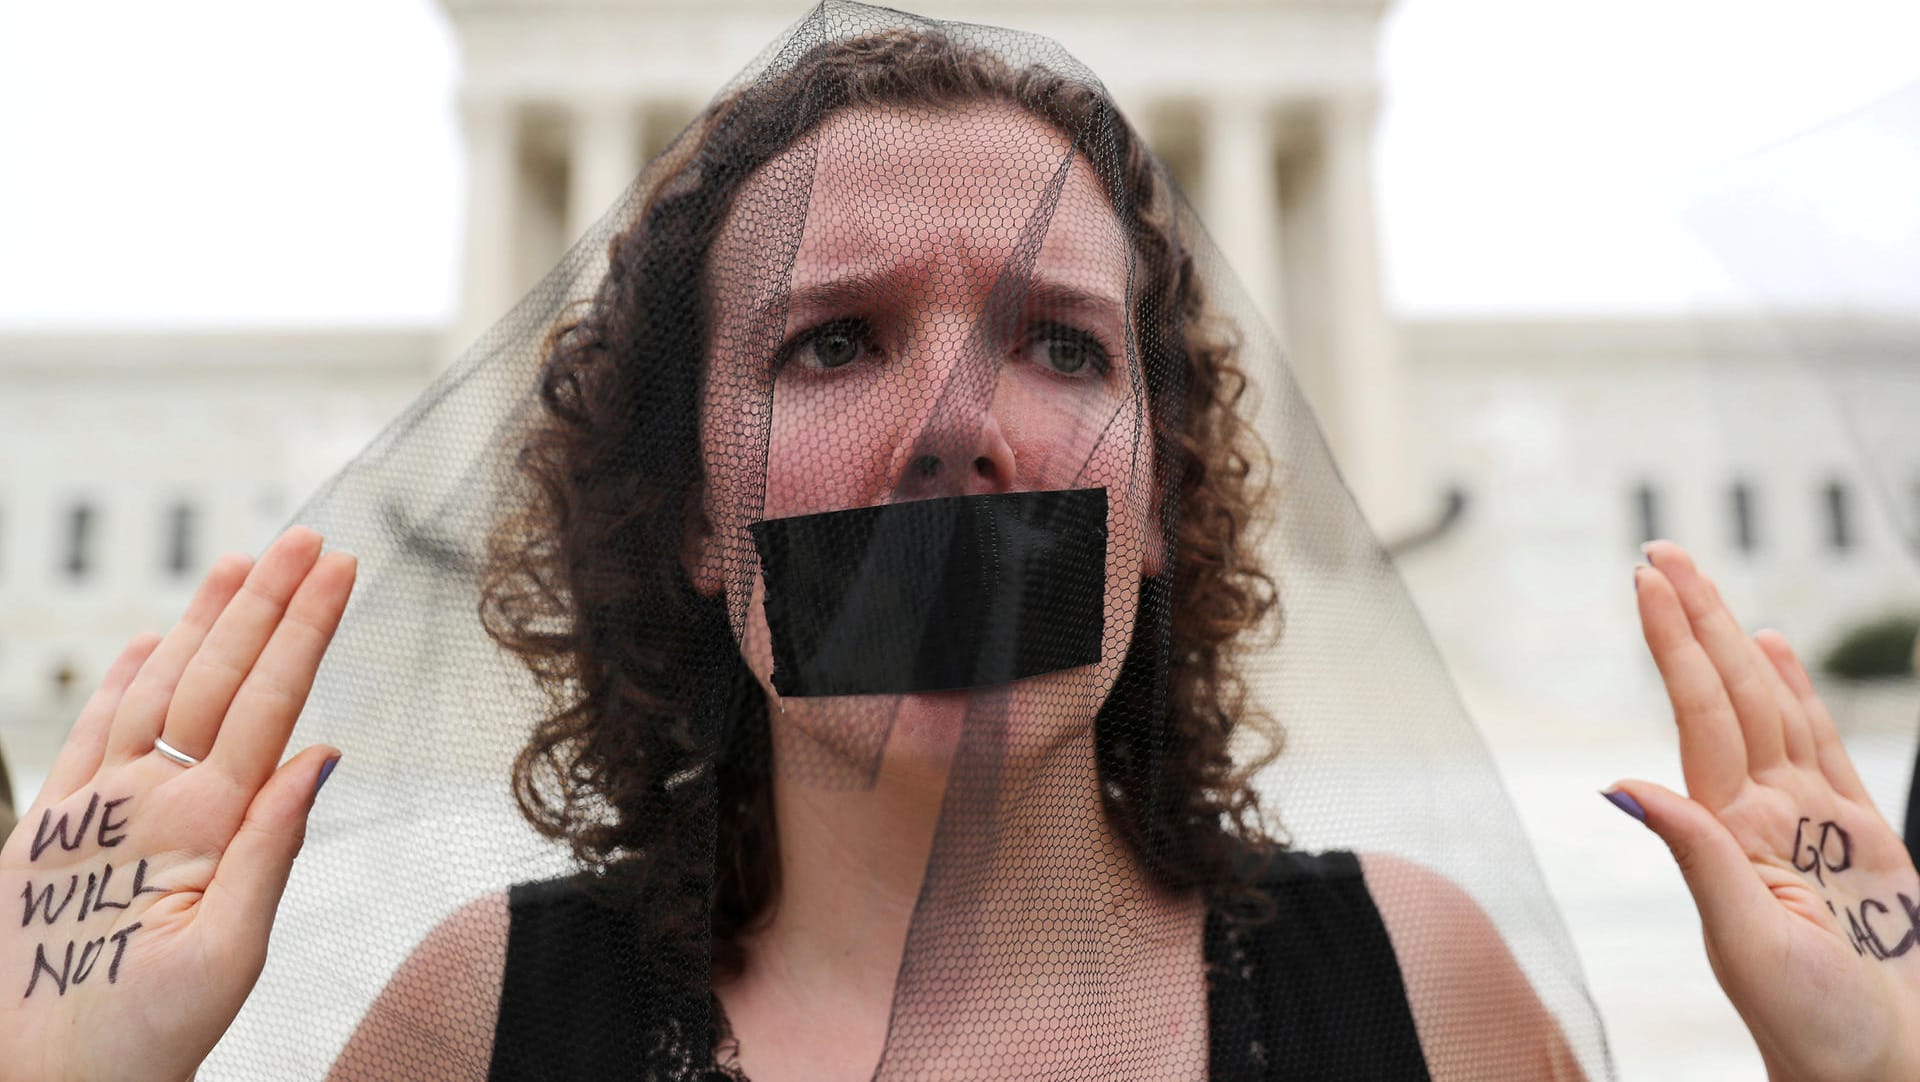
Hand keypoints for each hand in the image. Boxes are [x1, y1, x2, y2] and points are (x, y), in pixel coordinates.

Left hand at [0, 527, 354, 1081]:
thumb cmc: (134, 1038)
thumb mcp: (229, 962)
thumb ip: (272, 849)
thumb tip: (318, 756)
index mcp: (194, 830)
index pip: (267, 703)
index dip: (305, 630)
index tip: (339, 571)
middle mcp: (136, 802)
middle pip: (214, 676)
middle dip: (266, 601)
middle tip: (306, 540)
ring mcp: (87, 808)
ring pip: (152, 687)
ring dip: (199, 619)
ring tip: (238, 562)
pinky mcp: (48, 828)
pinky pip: (87, 730)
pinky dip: (121, 677)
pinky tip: (146, 640)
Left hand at [1612, 542, 1919, 1081]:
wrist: (1876, 1066)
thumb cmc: (1811, 1025)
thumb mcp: (1744, 939)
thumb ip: (1696, 855)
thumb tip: (1620, 784)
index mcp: (1729, 829)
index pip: (1699, 712)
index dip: (1676, 643)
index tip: (1648, 580)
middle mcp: (1761, 812)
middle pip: (1728, 693)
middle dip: (1696, 621)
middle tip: (1662, 551)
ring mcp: (1809, 819)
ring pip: (1771, 707)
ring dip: (1736, 644)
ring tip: (1704, 583)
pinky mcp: (1861, 836)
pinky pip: (1824, 746)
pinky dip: (1802, 694)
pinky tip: (1777, 651)